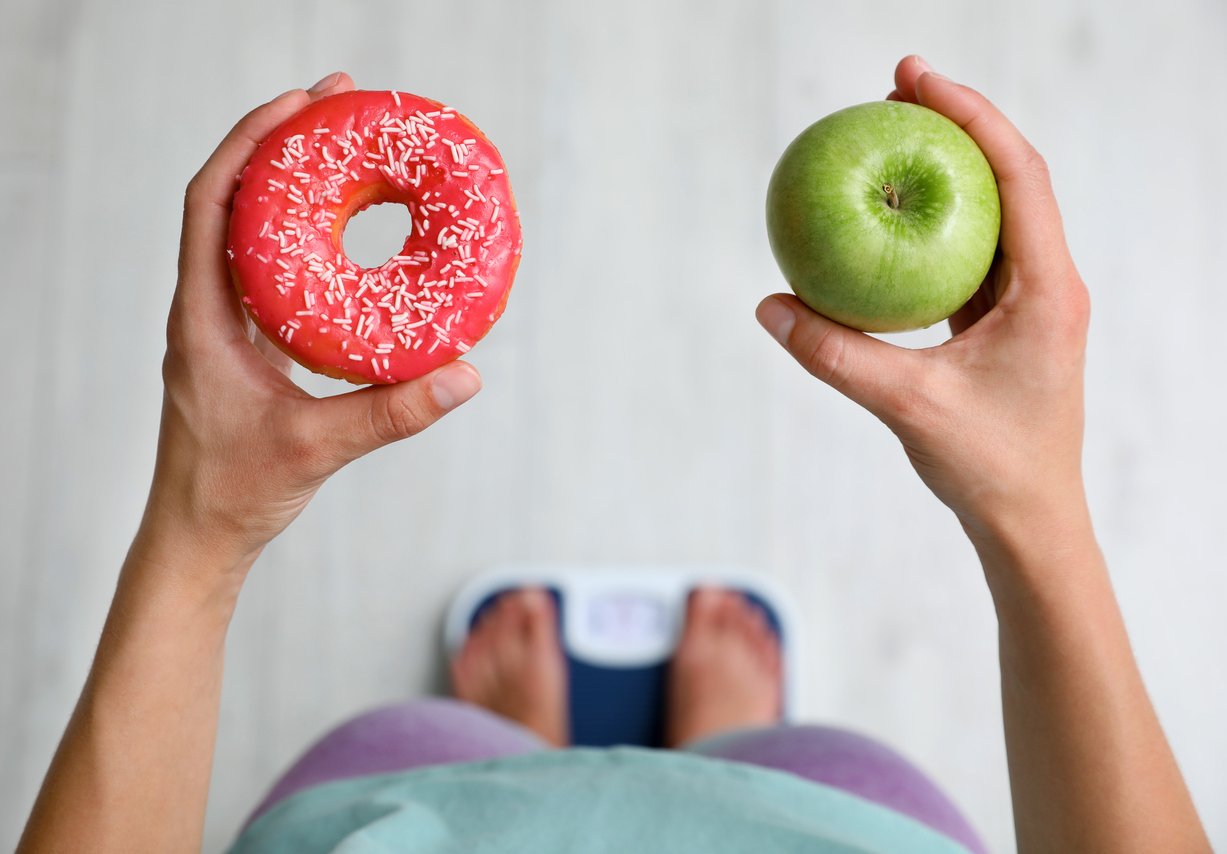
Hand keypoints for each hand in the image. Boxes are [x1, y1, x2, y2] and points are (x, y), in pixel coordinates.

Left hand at [142, 72, 481, 576]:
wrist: (198, 535)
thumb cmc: (235, 492)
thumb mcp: (318, 448)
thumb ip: (392, 413)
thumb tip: (465, 376)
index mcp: (203, 316)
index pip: (211, 203)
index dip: (252, 143)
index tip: (301, 106)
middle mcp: (206, 307)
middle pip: (233, 198)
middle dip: (282, 143)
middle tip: (338, 105)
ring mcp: (224, 324)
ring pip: (249, 230)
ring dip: (290, 184)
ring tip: (343, 147)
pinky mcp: (247, 343)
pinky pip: (270, 268)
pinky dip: (304, 234)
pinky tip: (344, 228)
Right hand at [757, 56, 1089, 538]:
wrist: (1029, 519)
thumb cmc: (987, 466)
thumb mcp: (906, 405)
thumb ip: (835, 355)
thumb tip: (770, 307)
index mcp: (1048, 288)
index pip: (1018, 174)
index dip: (971, 116)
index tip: (916, 80)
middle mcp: (1048, 283)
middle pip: (1008, 178)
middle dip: (955, 125)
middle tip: (895, 90)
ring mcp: (1029, 302)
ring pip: (989, 215)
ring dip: (945, 172)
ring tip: (890, 140)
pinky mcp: (1005, 322)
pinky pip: (968, 256)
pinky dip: (932, 228)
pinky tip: (889, 221)